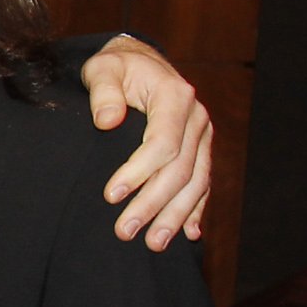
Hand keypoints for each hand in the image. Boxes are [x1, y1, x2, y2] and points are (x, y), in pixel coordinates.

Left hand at [80, 35, 211, 249]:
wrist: (139, 61)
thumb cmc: (116, 67)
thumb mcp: (103, 68)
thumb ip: (103, 91)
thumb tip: (106, 120)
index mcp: (175, 97)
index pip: (162, 142)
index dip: (138, 171)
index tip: (111, 196)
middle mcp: (196, 119)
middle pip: (179, 169)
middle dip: (153, 204)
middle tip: (125, 232)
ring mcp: (202, 136)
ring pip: (195, 182)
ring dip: (175, 216)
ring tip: (153, 244)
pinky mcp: (200, 149)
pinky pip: (203, 182)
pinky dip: (196, 209)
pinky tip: (190, 234)